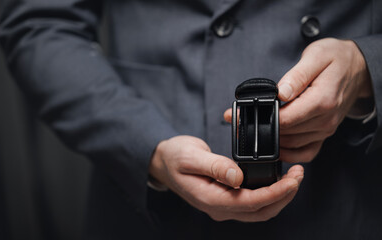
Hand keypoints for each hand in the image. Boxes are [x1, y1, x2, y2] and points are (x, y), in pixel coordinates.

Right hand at [149, 135, 303, 221]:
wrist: (164, 162)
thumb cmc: (174, 157)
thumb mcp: (190, 157)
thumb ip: (214, 166)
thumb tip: (238, 177)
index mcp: (210, 199)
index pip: (251, 202)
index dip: (275, 192)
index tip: (293, 179)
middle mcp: (219, 208)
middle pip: (261, 211)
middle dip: (285, 195)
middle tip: (299, 174)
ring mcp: (223, 206)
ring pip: (260, 211)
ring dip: (280, 197)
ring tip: (293, 177)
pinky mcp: (227, 199)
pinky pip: (253, 204)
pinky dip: (270, 195)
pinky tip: (277, 181)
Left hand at [224, 38, 371, 162]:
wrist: (358, 68)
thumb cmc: (336, 59)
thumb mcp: (316, 56)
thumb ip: (297, 76)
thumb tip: (280, 93)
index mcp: (322, 100)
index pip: (286, 119)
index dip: (261, 118)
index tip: (241, 114)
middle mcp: (325, 119)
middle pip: (286, 133)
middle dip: (260, 128)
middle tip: (238, 120)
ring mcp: (325, 129)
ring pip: (292, 145)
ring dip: (271, 140)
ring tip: (252, 128)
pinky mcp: (324, 134)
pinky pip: (306, 153)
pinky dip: (289, 153)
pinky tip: (275, 146)